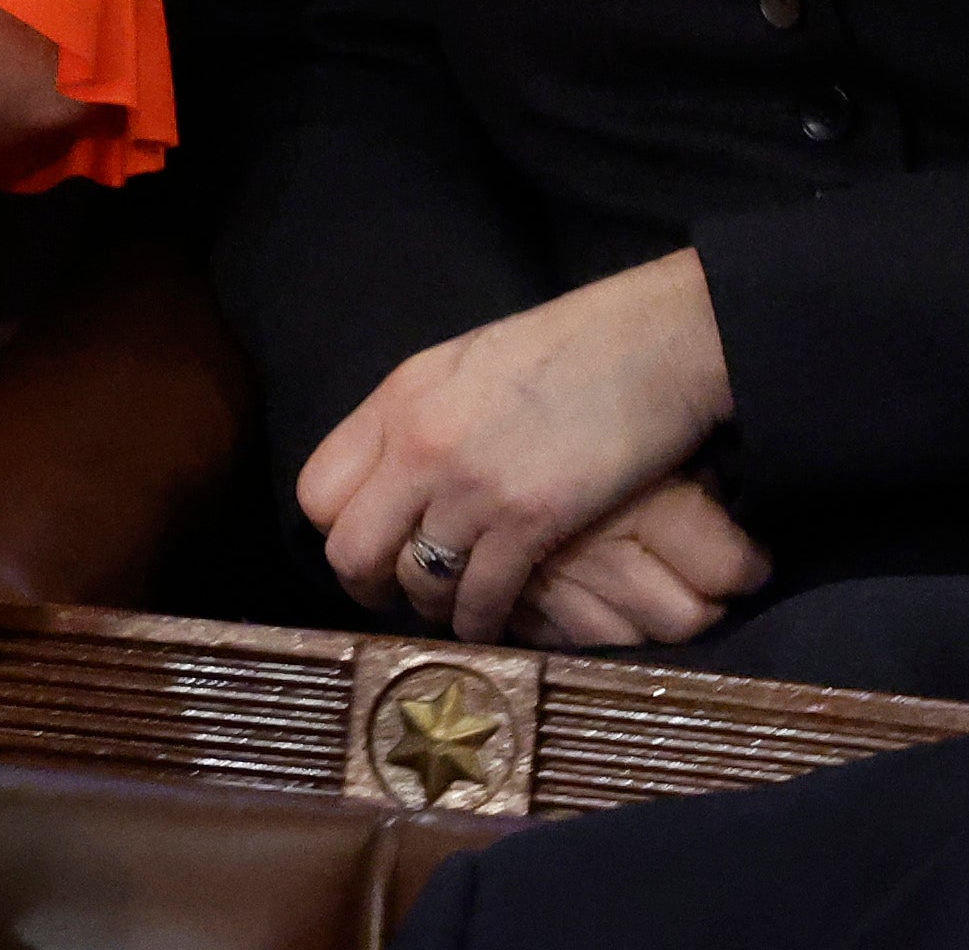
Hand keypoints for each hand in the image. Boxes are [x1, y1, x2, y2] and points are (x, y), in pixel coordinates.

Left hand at [296, 250, 734, 642]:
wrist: (651, 347)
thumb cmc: (565, 351)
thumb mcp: (461, 367)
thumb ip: (416, 420)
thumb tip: (389, 476)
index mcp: (397, 402)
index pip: (317, 491)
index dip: (337, 529)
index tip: (368, 545)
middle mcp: (418, 446)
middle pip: (350, 550)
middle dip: (368, 584)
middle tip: (396, 595)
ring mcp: (470, 487)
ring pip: (414, 583)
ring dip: (430, 608)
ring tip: (450, 610)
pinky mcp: (527, 521)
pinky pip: (478, 600)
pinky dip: (480, 622)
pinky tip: (493, 622)